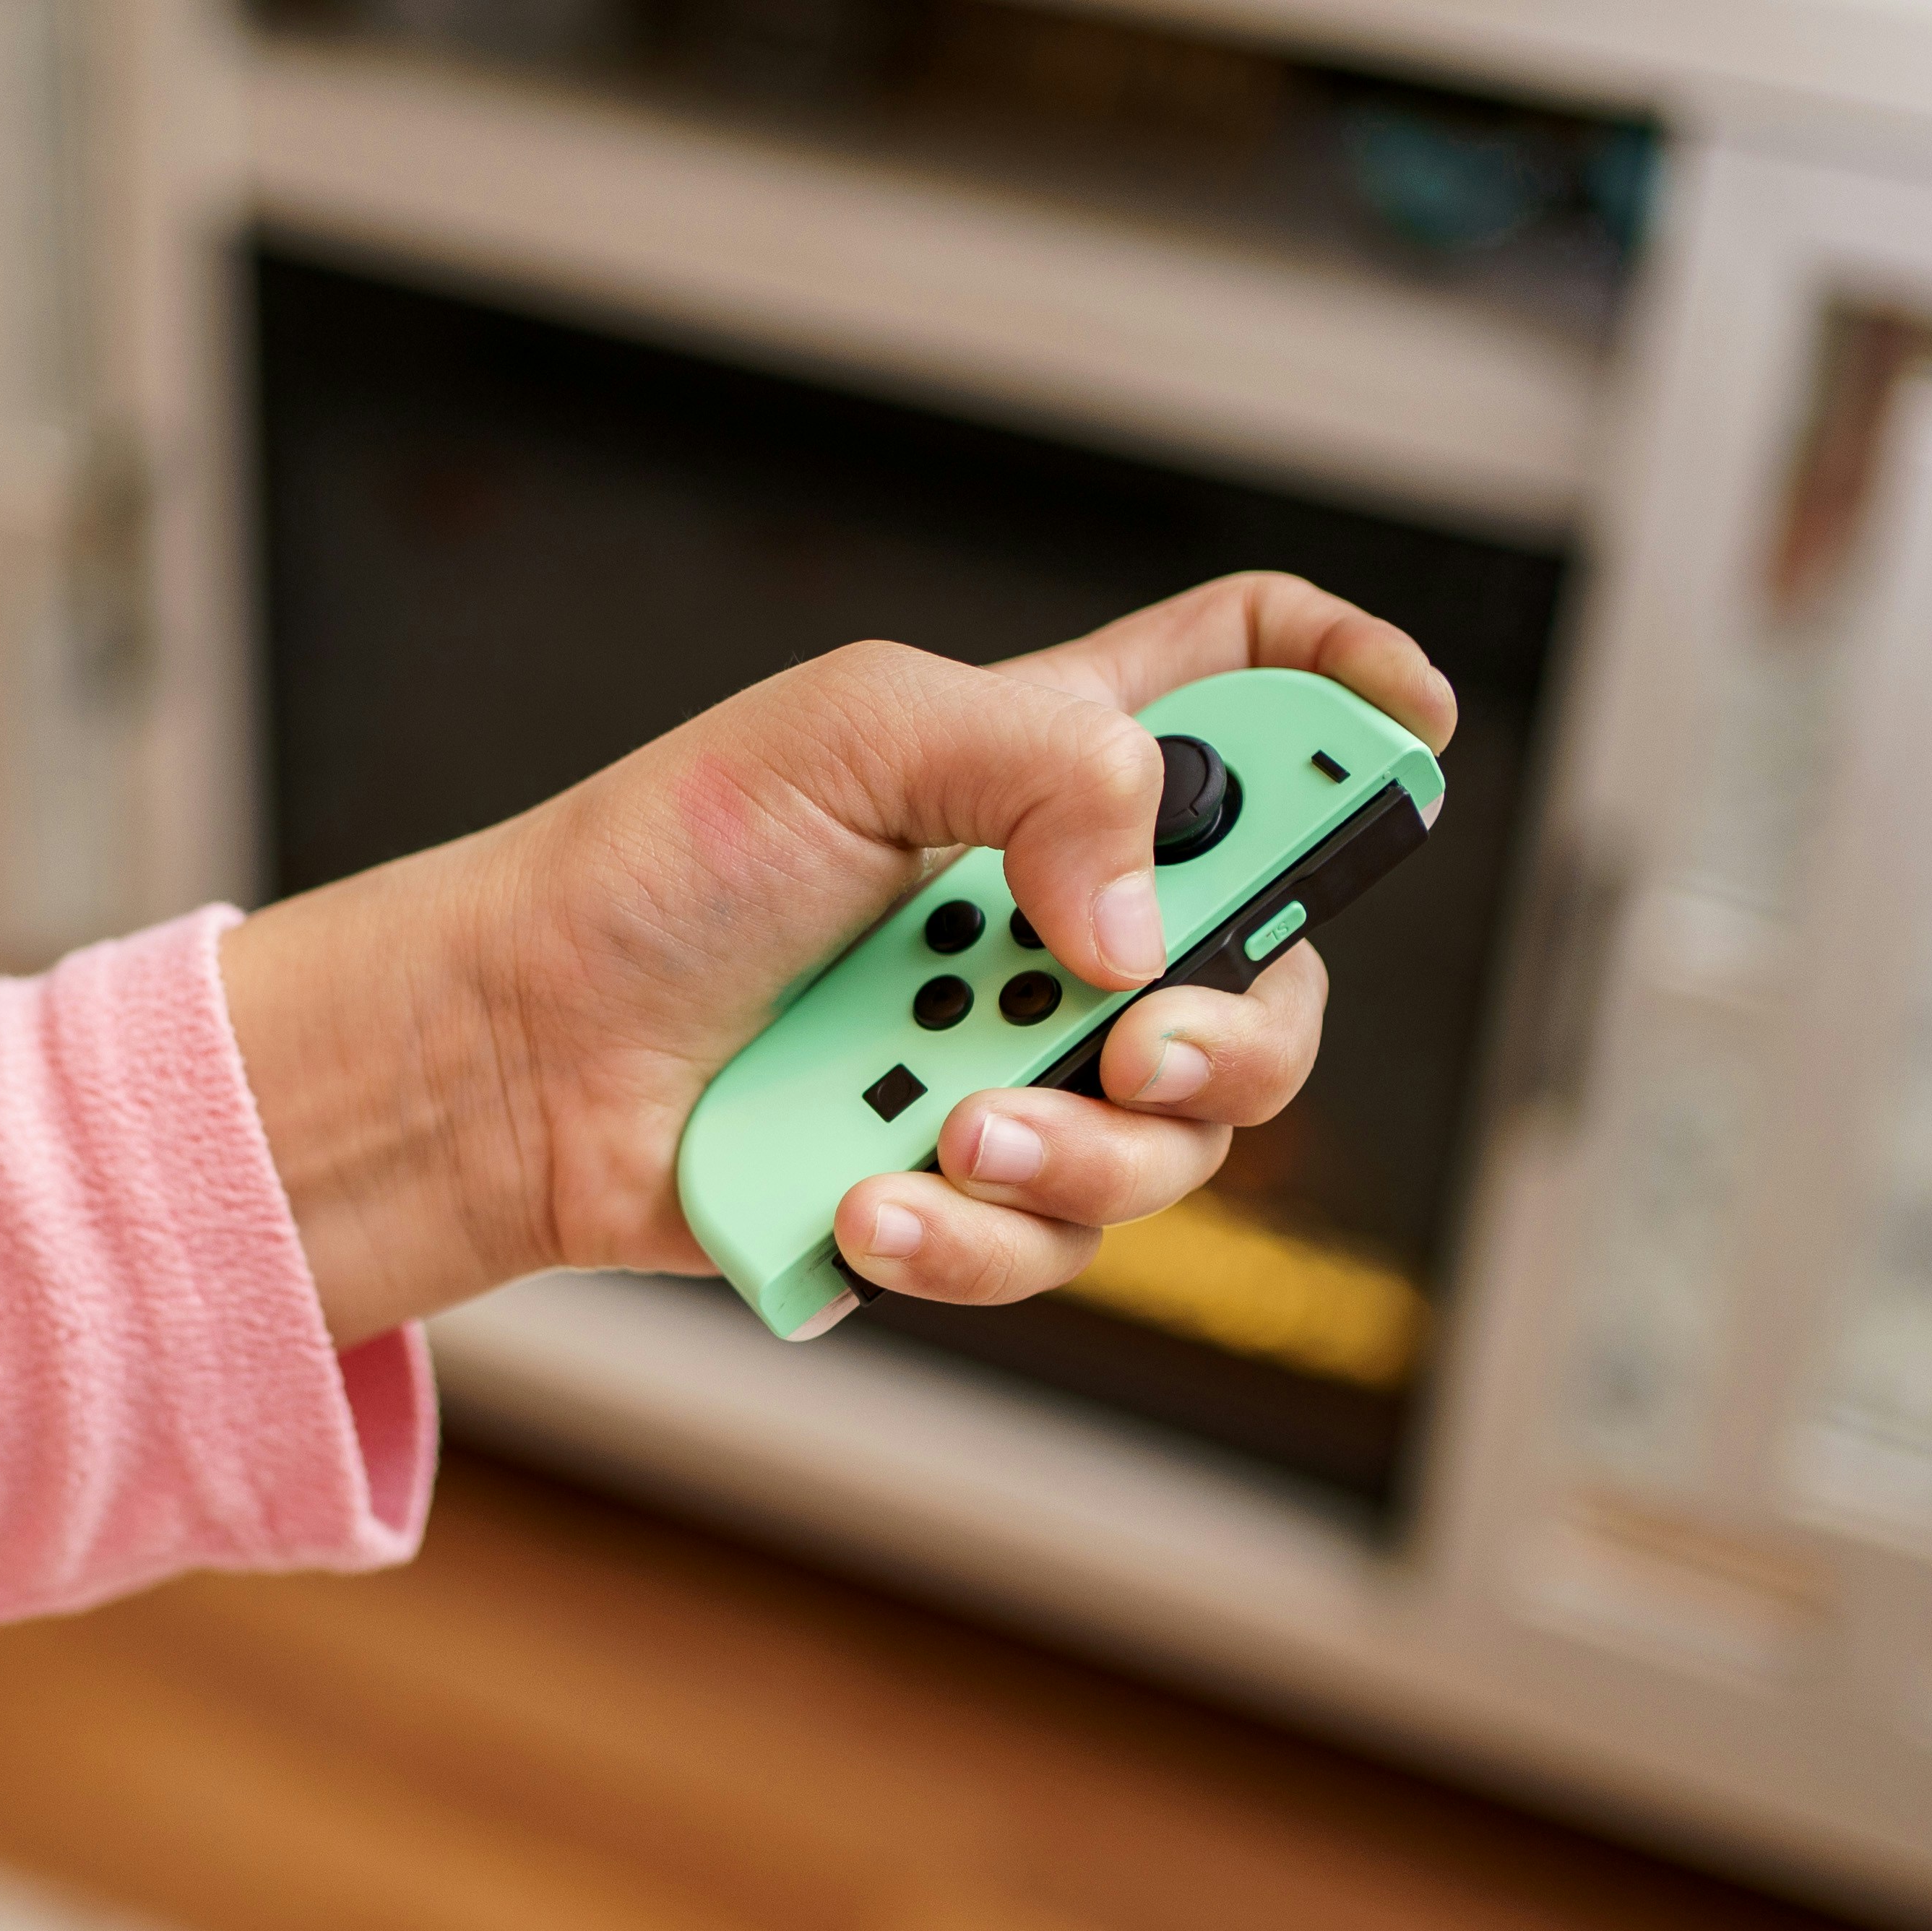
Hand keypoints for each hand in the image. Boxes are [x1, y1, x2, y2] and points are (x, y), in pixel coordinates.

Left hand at [221, 577, 1457, 1344]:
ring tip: (945, 1133)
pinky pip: (1056, 1246)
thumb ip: (1041, 769)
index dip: (1352, 690)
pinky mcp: (963, 1191)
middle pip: (1279, 965)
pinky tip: (871, 1200)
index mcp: (1052, 764)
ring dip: (1075, 1155)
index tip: (1411, 726)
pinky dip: (968, 1236)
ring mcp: (1023, 1063)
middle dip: (1242, 1028)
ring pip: (1182, 1144)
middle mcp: (1066, 916)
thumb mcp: (848, 735)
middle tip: (1138, 1049)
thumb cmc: (657, 867)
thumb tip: (1145, 927)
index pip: (1254, 684)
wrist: (520, 1054)